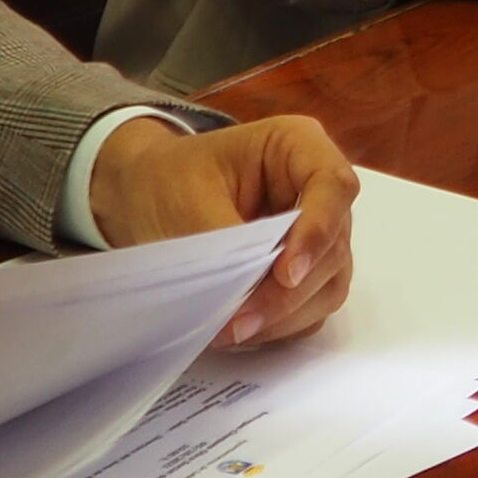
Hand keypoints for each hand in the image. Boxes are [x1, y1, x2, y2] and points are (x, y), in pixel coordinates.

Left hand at [87, 114, 359, 346]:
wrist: (143, 195)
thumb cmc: (166, 180)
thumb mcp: (190, 202)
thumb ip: (231, 244)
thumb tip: (255, 294)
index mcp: (297, 146)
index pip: (334, 186)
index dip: (318, 232)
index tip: (285, 274)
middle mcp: (317, 190)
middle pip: (334, 246)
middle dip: (289, 292)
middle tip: (239, 322)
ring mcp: (316, 233)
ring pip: (329, 283)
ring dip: (286, 315)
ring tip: (233, 330)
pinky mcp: (305, 271)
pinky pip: (311, 306)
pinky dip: (281, 325)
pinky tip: (242, 329)